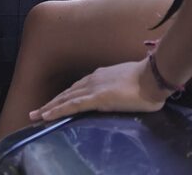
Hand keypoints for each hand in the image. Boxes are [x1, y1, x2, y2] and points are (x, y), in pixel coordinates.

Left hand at [29, 59, 167, 122]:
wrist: (155, 77)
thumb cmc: (149, 82)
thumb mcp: (130, 84)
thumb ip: (120, 89)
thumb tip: (119, 95)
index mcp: (103, 75)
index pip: (78, 87)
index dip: (65, 96)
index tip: (54, 103)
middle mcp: (94, 79)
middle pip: (68, 92)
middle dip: (51, 102)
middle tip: (36, 111)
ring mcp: (94, 87)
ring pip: (66, 98)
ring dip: (49, 107)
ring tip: (36, 115)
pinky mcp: (96, 98)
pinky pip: (72, 105)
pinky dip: (57, 110)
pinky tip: (46, 116)